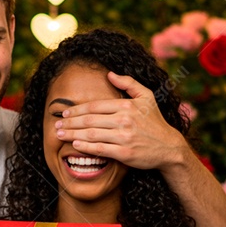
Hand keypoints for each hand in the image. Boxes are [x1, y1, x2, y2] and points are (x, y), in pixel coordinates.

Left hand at [56, 72, 185, 170]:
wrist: (169, 148)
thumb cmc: (155, 122)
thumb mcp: (147, 97)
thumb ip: (128, 83)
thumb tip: (109, 74)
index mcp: (126, 105)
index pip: (94, 106)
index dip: (76, 109)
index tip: (63, 113)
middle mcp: (124, 120)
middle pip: (89, 120)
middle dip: (69, 122)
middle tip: (56, 125)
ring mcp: (124, 137)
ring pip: (91, 134)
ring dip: (72, 134)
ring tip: (59, 135)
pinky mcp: (125, 153)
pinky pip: (100, 149)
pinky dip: (85, 146)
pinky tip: (75, 144)